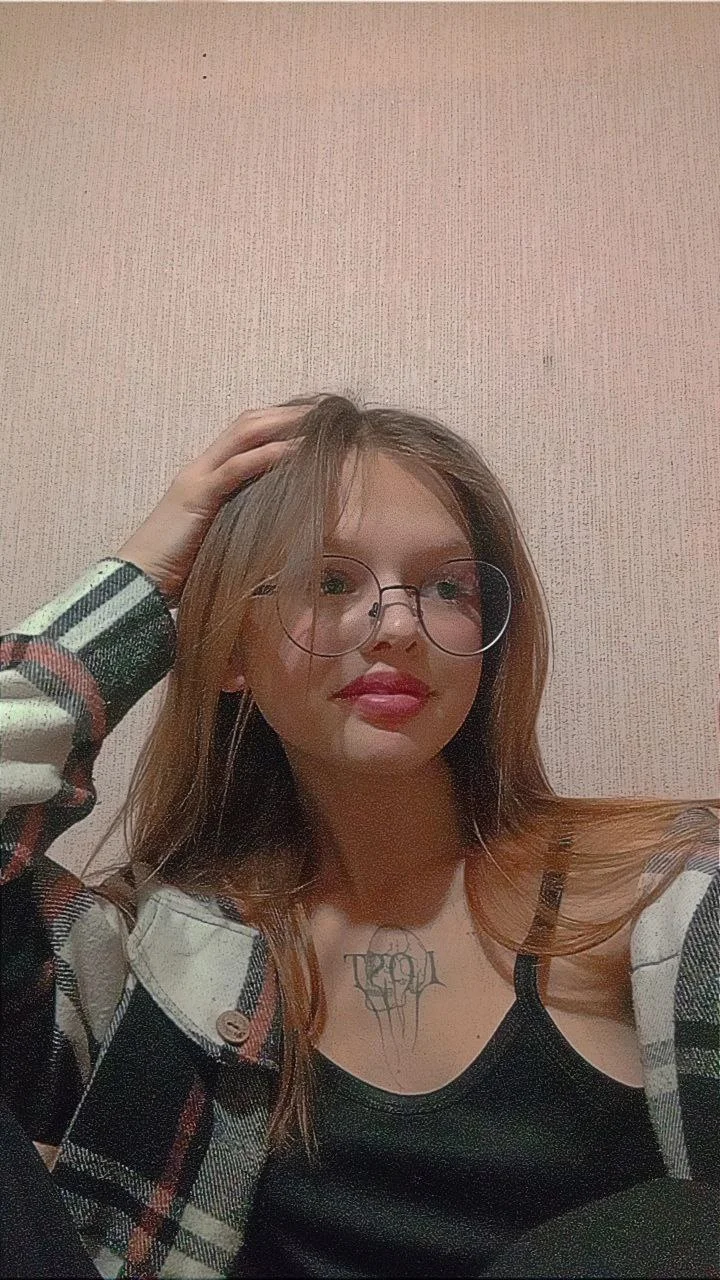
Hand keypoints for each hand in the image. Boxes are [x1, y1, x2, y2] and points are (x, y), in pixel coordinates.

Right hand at [115, 400, 316, 607]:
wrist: (137, 582)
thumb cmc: (175, 570)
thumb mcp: (217, 538)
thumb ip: (240, 523)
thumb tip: (277, 529)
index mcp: (205, 477)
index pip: (244, 435)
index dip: (277, 423)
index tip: (312, 423)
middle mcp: (201, 469)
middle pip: (247, 424)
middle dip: (286, 414)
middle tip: (325, 413)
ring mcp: (198, 479)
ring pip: (244, 435)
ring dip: (283, 425)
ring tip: (317, 423)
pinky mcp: (198, 497)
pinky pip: (237, 468)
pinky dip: (268, 456)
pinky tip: (296, 452)